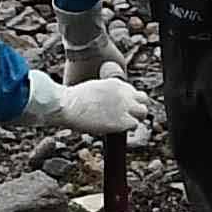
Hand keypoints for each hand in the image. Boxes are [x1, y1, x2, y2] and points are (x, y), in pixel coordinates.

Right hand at [26, 71, 147, 142]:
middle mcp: (124, 93)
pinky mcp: (122, 120)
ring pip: (143, 112)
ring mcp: (124, 106)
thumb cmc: (72, 99)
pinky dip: (129, 127)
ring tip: (126, 124)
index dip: (130, 100)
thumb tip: (104, 104)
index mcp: (116, 83)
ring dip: (136, 117)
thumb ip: (105, 94)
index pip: (133, 91)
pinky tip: (120, 129)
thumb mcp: (93, 89)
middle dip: (138, 107)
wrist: (67, 105)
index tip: (124, 107)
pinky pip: (134, 124)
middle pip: (143, 99)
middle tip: (130, 116)